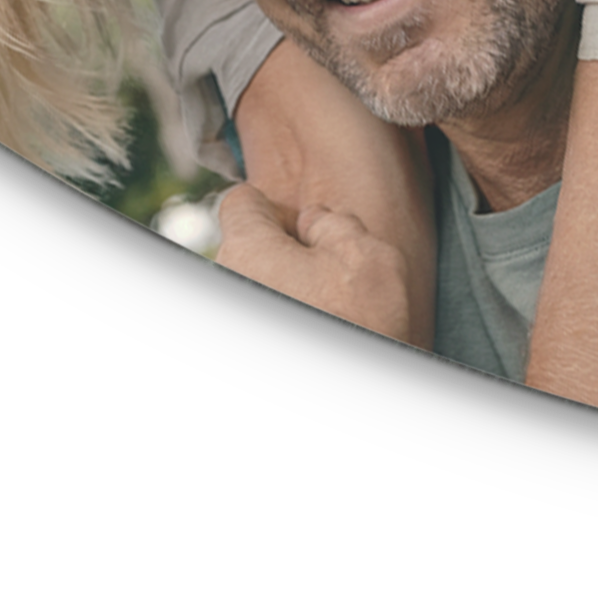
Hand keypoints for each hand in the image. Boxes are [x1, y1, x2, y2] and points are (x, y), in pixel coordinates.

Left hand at [214, 184, 417, 343]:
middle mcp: (229, 278)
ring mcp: (238, 302)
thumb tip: (313, 220)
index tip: (307, 233)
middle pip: (247, 248)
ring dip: (285, 289)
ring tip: (327, 309)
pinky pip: (264, 300)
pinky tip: (320, 320)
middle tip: (327, 276)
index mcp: (248, 249)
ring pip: (256, 284)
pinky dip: (288, 305)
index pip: (242, 202)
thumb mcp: (369, 258)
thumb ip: (334, 223)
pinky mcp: (244, 337)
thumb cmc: (357, 325)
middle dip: (283, 255)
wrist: (349, 394)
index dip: (278, 210)